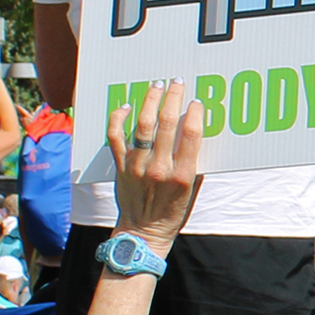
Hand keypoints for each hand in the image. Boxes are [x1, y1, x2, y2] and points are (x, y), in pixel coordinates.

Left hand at [106, 84, 206, 247]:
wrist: (142, 232)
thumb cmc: (171, 212)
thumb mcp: (192, 191)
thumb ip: (195, 164)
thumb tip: (197, 133)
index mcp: (182, 175)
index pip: (191, 135)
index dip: (195, 113)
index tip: (196, 102)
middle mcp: (159, 168)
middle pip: (167, 123)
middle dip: (174, 98)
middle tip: (177, 82)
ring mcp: (138, 166)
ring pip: (143, 125)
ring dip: (150, 101)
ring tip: (156, 87)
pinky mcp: (121, 166)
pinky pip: (116, 136)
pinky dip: (119, 118)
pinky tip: (126, 106)